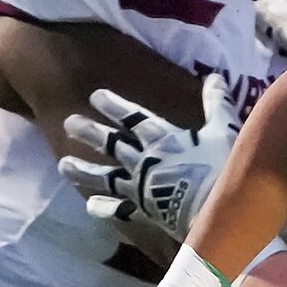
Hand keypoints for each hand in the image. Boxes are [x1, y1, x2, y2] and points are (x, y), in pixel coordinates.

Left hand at [59, 73, 239, 243]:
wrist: (216, 209)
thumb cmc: (222, 167)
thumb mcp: (223, 130)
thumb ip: (216, 104)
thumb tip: (215, 76)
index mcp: (162, 138)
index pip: (132, 117)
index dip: (114, 106)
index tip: (95, 96)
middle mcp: (144, 159)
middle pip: (111, 143)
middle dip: (89, 132)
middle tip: (69, 123)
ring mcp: (140, 186)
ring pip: (106, 176)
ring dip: (84, 170)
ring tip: (63, 164)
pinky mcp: (144, 210)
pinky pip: (120, 209)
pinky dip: (105, 208)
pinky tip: (90, 205)